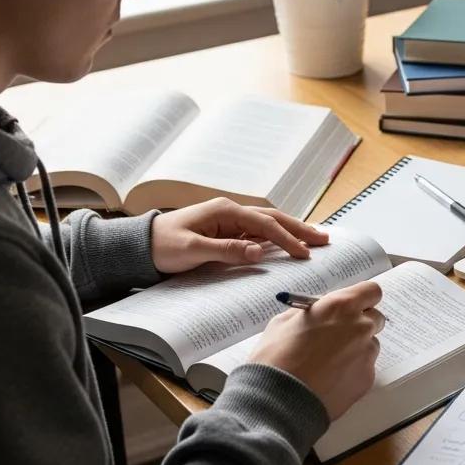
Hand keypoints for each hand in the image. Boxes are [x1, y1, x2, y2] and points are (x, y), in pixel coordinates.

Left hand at [151, 198, 329, 273]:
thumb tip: (259, 252)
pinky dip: (277, 238)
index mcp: (225, 211)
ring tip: (315, 240)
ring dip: (292, 231)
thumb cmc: (163, 246)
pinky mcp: (227, 232)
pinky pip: (258, 234)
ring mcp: (230, 221)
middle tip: (324, 239)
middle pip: (273, 219)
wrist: (140, 246)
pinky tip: (290, 243)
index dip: (286, 239)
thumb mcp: (192, 250)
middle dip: (299, 228)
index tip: (304, 253)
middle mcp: (231, 212)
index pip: (264, 224)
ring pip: (269, 225)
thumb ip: (227, 250)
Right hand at [250, 281, 383, 419]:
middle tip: (338, 334)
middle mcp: (360, 326)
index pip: (371, 291)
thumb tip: (321, 309)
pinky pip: (365, 367)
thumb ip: (311, 312)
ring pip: (370, 344)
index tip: (354, 305)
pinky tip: (330, 378)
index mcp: (341, 307)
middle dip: (360, 323)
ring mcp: (367, 353)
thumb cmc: (276, 360)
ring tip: (328, 363)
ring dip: (356, 348)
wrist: (278, 401)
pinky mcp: (368, 378)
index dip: (363, 298)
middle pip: (375, 318)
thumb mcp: (284, 322)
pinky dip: (352, 370)